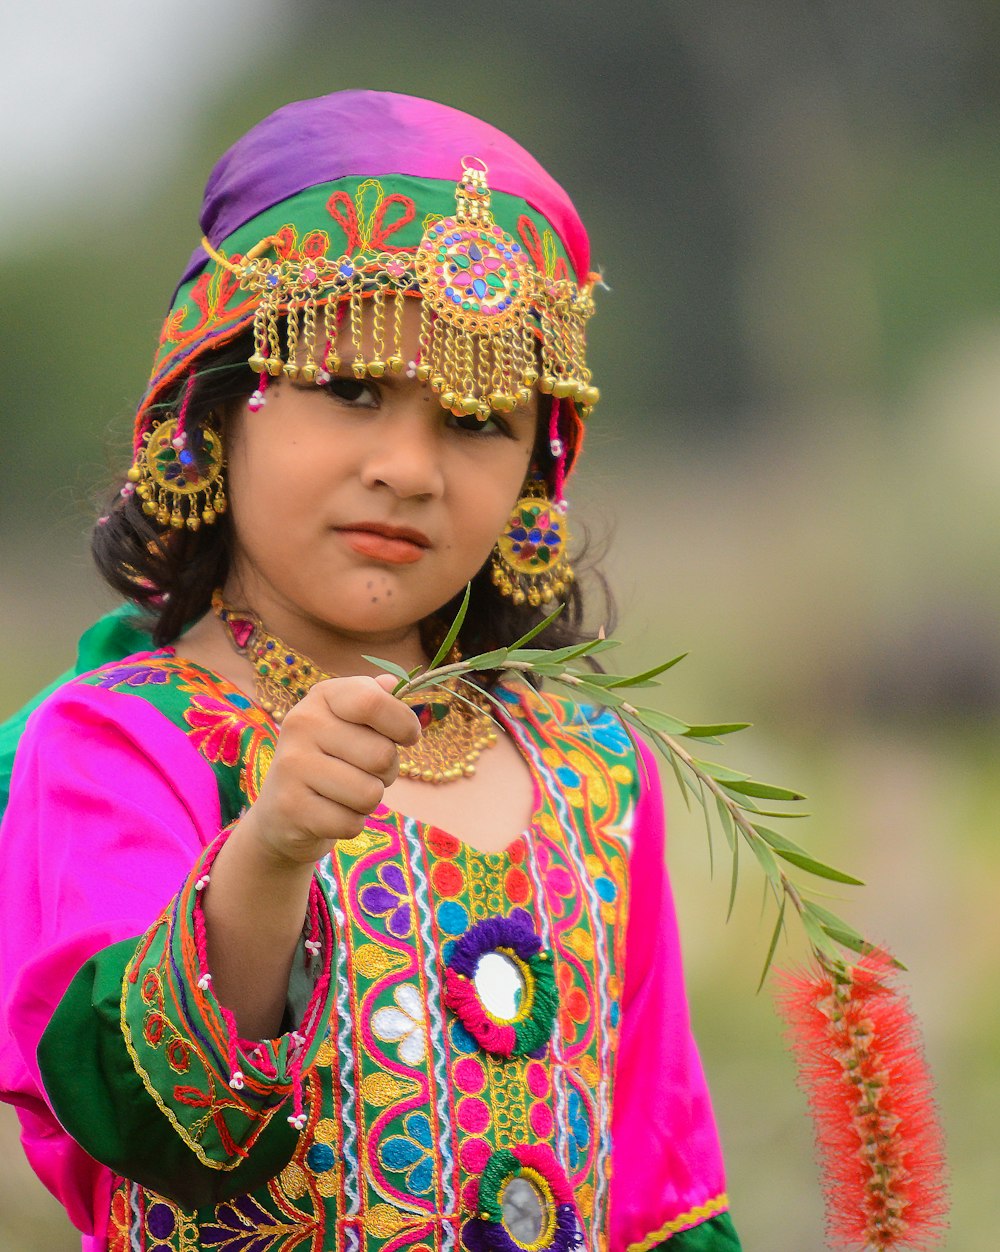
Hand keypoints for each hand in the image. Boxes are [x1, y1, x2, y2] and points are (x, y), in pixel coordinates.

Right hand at [240, 673, 420, 864]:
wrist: (282, 810)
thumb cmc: (332, 759)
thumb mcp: (351, 722)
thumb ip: (377, 701)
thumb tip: (396, 684)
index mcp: (322, 696)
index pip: (373, 701)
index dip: (403, 724)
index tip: (407, 736)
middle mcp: (301, 723)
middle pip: (382, 754)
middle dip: (387, 772)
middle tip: (364, 772)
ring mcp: (291, 765)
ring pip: (370, 793)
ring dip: (368, 800)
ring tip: (346, 792)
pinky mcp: (291, 808)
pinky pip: (351, 823)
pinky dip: (350, 823)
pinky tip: (330, 812)